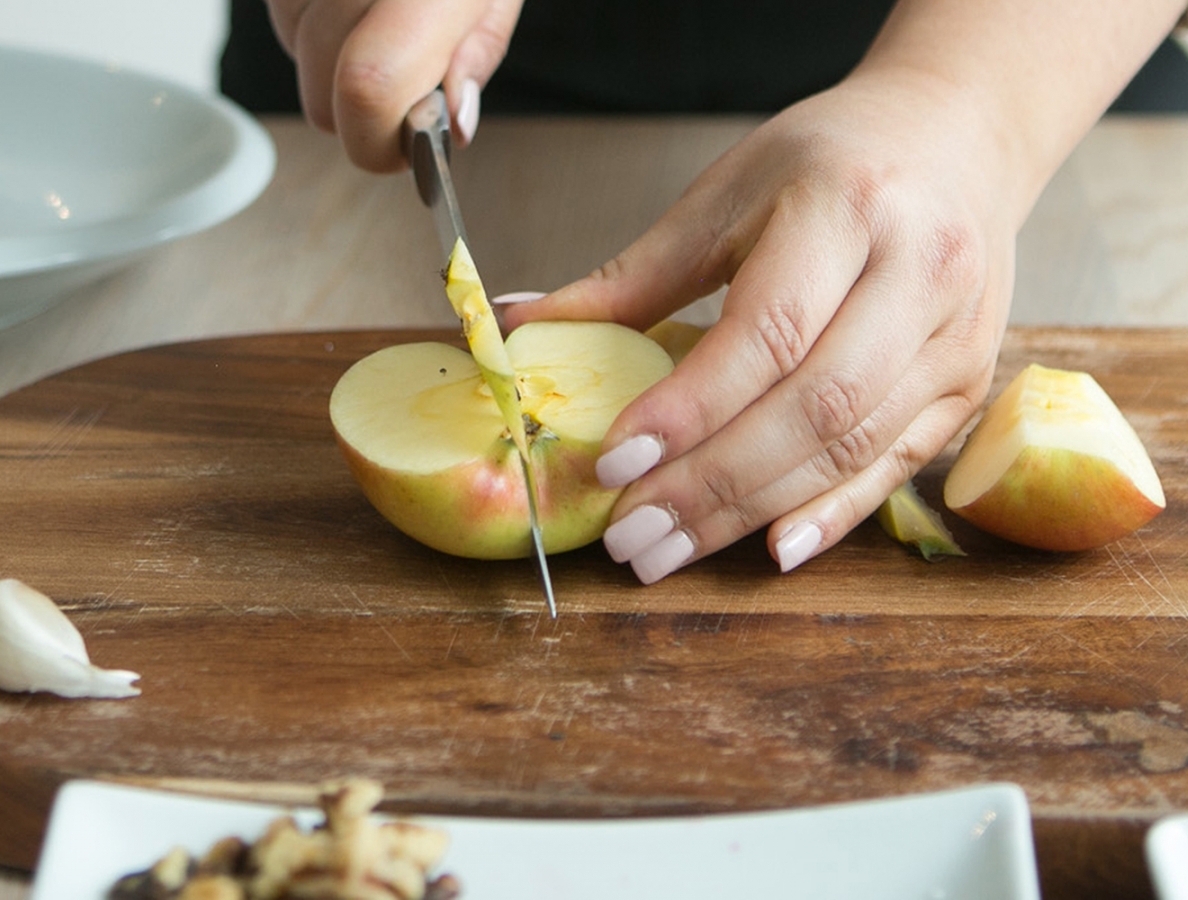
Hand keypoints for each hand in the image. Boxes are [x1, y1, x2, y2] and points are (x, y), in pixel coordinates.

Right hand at [265, 0, 522, 169]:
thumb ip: (473, 56)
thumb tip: (451, 123)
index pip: (369, 88)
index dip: (377, 141)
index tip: (403, 148)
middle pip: (321, 89)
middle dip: (356, 113)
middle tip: (400, 82)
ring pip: (294, 53)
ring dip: (330, 59)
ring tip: (377, 16)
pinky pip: (278, 13)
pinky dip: (309, 19)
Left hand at [503, 68, 1024, 582]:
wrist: (957, 139)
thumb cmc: (827, 162)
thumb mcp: (725, 196)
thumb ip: (631, 278)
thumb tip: (520, 330)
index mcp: (849, 207)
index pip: (767, 331)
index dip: (688, 408)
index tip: (613, 462)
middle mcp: (921, 272)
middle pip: (813, 406)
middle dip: (711, 484)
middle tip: (629, 534)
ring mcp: (957, 336)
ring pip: (852, 447)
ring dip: (752, 512)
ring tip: (668, 550)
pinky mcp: (968, 383)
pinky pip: (896, 466)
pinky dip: (830, 515)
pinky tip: (770, 551)